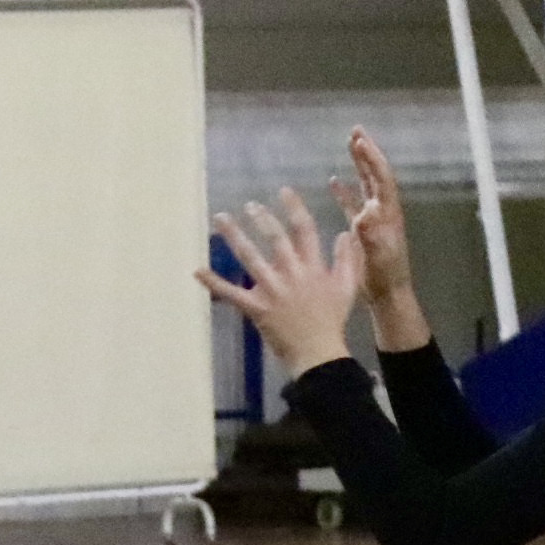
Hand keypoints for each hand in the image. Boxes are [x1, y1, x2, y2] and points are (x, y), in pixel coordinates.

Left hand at [202, 185, 364, 379]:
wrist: (318, 353)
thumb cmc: (332, 320)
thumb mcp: (347, 287)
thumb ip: (346, 258)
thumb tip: (344, 233)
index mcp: (313, 267)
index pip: (304, 230)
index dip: (294, 208)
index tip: (283, 191)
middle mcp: (291, 274)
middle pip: (274, 238)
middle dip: (261, 218)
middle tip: (249, 204)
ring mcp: (272, 290)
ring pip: (250, 258)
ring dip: (234, 236)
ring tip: (221, 218)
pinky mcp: (256, 308)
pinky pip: (231, 294)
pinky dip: (214, 282)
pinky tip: (197, 270)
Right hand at [338, 125, 426, 350]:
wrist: (388, 295)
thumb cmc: (385, 278)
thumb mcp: (378, 257)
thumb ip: (372, 234)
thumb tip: (365, 211)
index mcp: (388, 214)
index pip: (381, 180)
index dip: (372, 160)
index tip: (360, 142)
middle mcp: (382, 212)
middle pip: (376, 175)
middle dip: (367, 153)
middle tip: (356, 131)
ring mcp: (373, 220)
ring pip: (365, 185)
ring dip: (358, 165)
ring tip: (350, 144)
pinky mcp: (363, 231)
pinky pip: (352, 204)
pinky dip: (344, 191)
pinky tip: (333, 181)